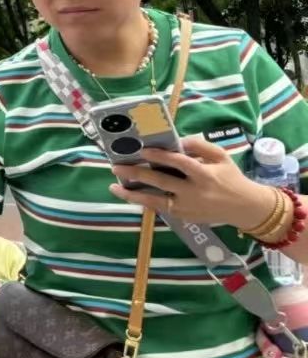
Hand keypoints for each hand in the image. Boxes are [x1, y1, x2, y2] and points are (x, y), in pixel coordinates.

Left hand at [110, 135, 276, 228]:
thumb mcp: (221, 157)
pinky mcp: (184, 217)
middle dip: (137, 174)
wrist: (245, 208)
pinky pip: (160, 208)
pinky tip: (130, 195)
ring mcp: (187, 207)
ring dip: (133, 194)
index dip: (160, 157)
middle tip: (116, 167)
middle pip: (161, 182)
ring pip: (155, 201)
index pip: (179, 163)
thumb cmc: (231, 178)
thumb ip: (200, 146)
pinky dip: (145, 202)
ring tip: (114, 187)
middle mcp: (194, 192)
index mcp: (205, 175)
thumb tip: (177, 140)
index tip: (142, 150)